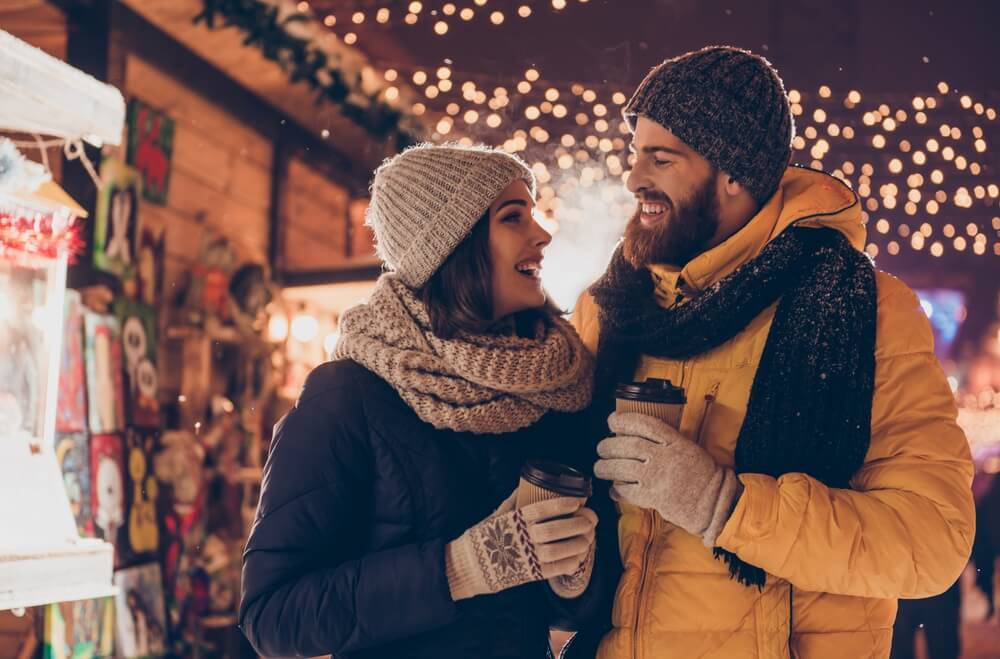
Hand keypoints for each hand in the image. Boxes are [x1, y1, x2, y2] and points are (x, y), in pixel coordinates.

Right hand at [446, 494, 596, 600]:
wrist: (471, 566)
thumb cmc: (485, 536)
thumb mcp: (496, 514)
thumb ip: (513, 501)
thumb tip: (524, 483)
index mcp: (515, 520)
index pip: (542, 509)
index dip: (563, 504)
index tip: (578, 501)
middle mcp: (522, 538)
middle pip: (556, 530)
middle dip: (578, 523)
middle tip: (591, 518)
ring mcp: (527, 557)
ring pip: (560, 550)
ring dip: (579, 542)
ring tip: (589, 536)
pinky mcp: (532, 574)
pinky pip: (557, 569)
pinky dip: (572, 562)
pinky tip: (580, 555)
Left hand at [593, 411, 742, 545]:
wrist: (713, 502)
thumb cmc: (701, 474)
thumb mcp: (687, 448)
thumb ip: (664, 441)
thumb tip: (634, 435)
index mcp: (675, 441)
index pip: (644, 424)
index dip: (624, 420)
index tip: (612, 420)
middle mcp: (664, 457)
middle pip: (628, 445)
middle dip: (609, 445)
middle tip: (601, 448)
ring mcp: (658, 477)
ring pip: (623, 467)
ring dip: (606, 467)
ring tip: (600, 468)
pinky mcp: (654, 497)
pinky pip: (627, 491)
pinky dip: (617, 489)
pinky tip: (613, 488)